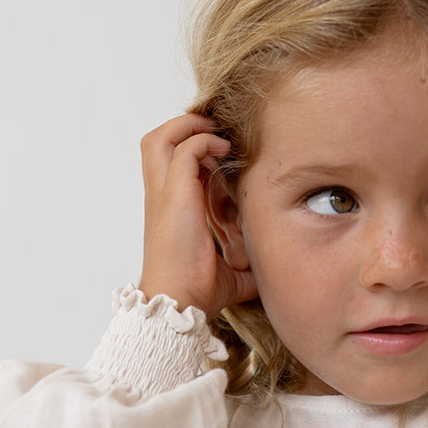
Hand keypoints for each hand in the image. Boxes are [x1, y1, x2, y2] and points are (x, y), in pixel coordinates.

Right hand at [138, 115, 258, 317]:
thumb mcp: (230, 272)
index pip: (170, 162)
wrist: (180, 301)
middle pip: (155, 141)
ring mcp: (164, 194)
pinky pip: (185, 149)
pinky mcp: (174, 195)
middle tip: (214, 130)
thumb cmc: (198, 291)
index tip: (221, 150)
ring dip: (187, 127)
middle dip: (183, 126)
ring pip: (159, 138)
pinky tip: (225, 150)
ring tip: (216, 132)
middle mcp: (161, 197)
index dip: (192, 147)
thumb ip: (246, 265)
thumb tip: (273, 270)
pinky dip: (203, 140)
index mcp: (169, 209)